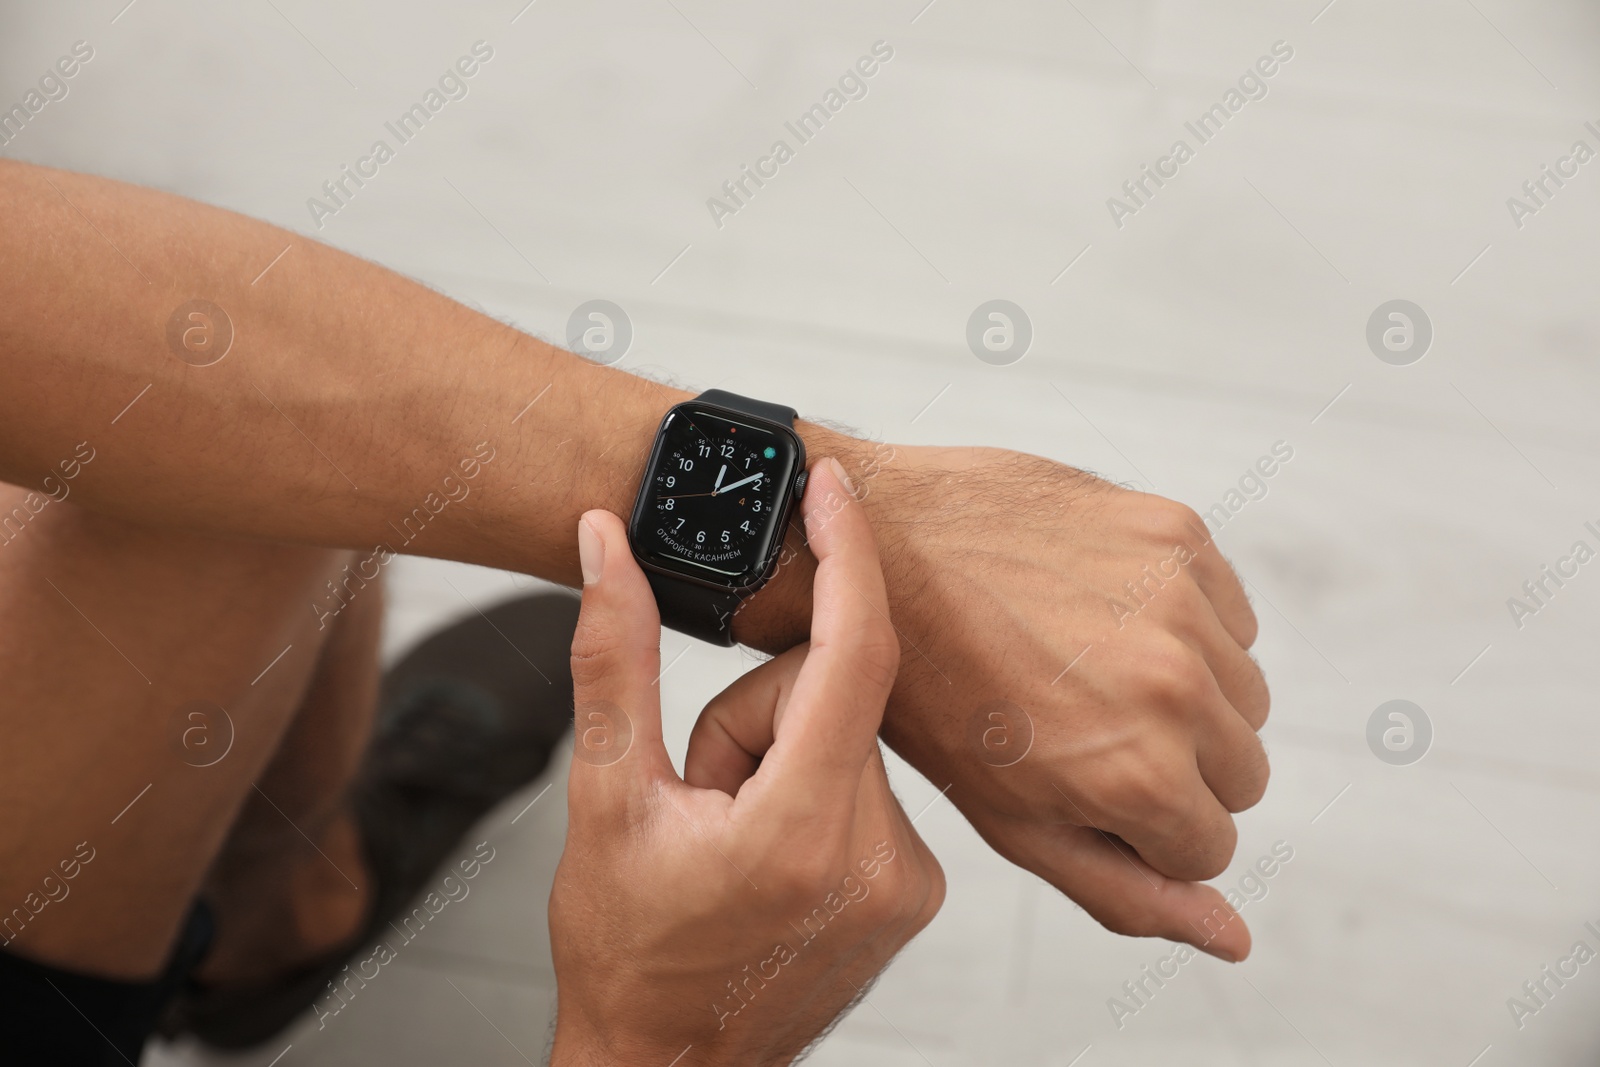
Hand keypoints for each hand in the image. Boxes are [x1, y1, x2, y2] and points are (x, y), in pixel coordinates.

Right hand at [549, 459, 944, 1066]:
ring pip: (847, 736)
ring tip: (728, 836)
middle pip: (829, 695)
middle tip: (700, 796)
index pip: (854, 654)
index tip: (829, 488)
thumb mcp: (603, 799)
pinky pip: (868, 781)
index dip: (845, 556)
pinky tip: (766, 851)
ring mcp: (908, 882)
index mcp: (803, 832)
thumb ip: (612, 659)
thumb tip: (604, 545)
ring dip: (780, 758)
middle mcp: (880, 859)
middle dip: (752, 718)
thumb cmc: (627, 953)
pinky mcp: (915, 890)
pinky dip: (813, 789)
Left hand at [742, 441, 1268, 961]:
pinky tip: (1103, 618)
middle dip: (1179, 768)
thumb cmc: (931, 697)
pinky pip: (1231, 615)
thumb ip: (1127, 891)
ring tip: (1091, 674)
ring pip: (1245, 694)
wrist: (878, 556)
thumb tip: (1235, 940)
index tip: (1087, 789)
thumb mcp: (1013, 821)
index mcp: (1138, 775)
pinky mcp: (1174, 533)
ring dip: (1189, 696)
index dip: (1146, 829)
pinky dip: (1188, 626)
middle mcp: (1175, 687)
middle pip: (1243, 773)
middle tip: (1088, 732)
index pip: (1211, 845)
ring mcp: (1178, 602)